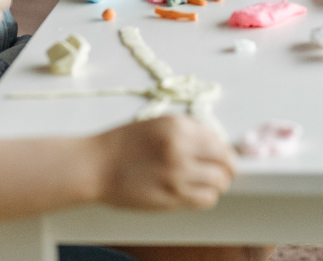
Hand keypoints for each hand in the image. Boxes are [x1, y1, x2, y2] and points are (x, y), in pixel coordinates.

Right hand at [94, 115, 235, 210]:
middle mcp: (182, 150)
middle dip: (226, 168)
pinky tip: (194, 191)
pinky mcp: (171, 199)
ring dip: (216, 183)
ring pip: (218, 184)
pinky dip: (206, 196)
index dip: (225, 150)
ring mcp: (177, 177)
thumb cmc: (124, 142)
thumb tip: (215, 143)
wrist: (97, 166)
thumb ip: (189, 131)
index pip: (220, 142)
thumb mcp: (160, 123)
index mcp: (178, 127)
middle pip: (225, 164)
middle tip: (221, 169)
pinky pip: (204, 200)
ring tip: (204, 180)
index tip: (224, 155)